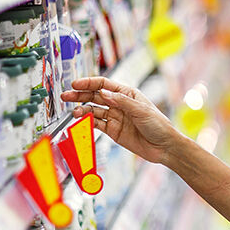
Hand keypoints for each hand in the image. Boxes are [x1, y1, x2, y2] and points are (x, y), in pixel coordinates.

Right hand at [62, 76, 180, 164]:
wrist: (164, 147)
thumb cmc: (159, 125)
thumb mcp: (141, 110)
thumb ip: (121, 102)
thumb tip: (103, 93)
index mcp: (128, 94)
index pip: (105, 85)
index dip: (89, 83)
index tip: (76, 84)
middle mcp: (120, 104)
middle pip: (95, 96)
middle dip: (80, 95)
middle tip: (66, 96)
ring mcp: (115, 117)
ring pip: (93, 110)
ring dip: (82, 109)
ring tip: (74, 112)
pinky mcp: (113, 130)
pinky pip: (96, 124)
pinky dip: (87, 122)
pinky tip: (80, 120)